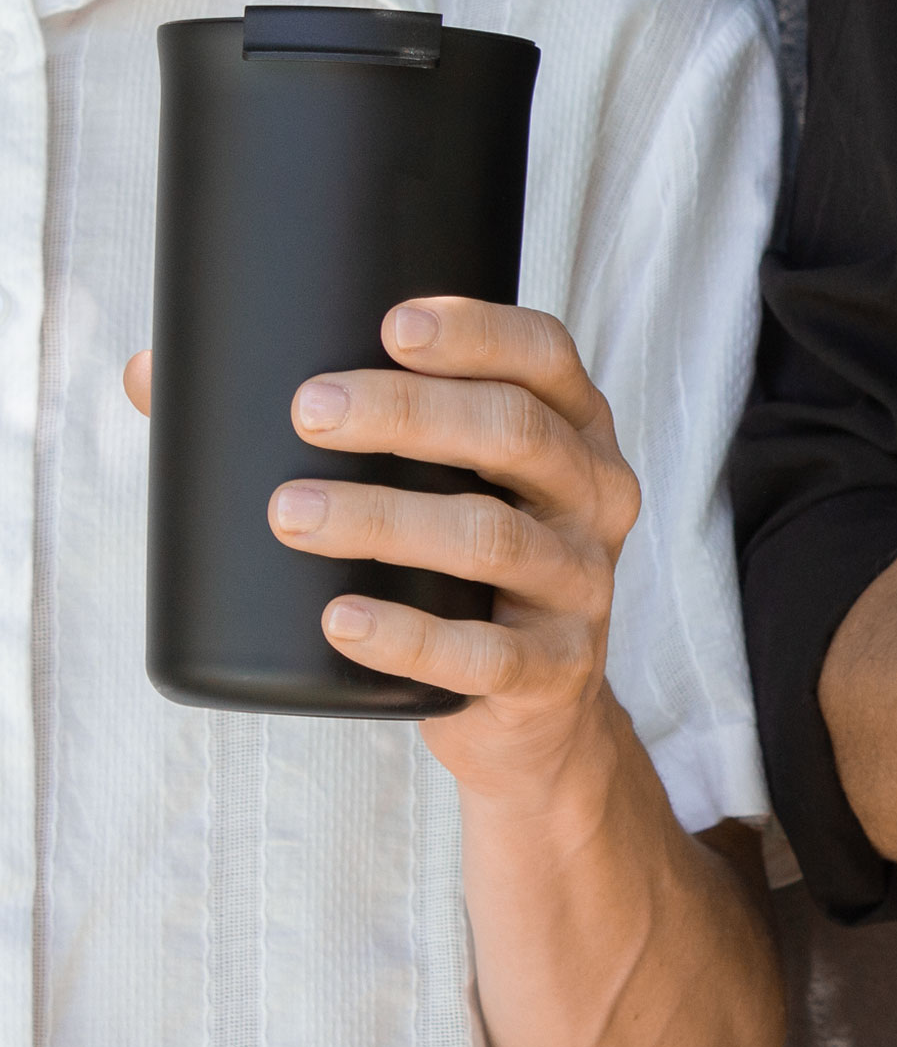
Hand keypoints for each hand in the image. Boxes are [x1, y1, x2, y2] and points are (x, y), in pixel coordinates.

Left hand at [130, 298, 642, 807]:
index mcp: (574, 431)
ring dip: (388, 518)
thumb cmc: (459, 578)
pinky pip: (488, 655)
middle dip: (410, 413)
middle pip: (518, 431)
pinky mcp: (557, 672)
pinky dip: (409, 637)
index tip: (388, 325)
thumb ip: (326, 432)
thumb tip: (150, 374)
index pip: (545, 355)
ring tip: (291, 513)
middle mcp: (596, 497)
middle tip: (309, 412)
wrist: (533, 720)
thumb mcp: (433, 494)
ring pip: (496, 539)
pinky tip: (339, 619)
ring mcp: (584, 587)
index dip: (477, 331)